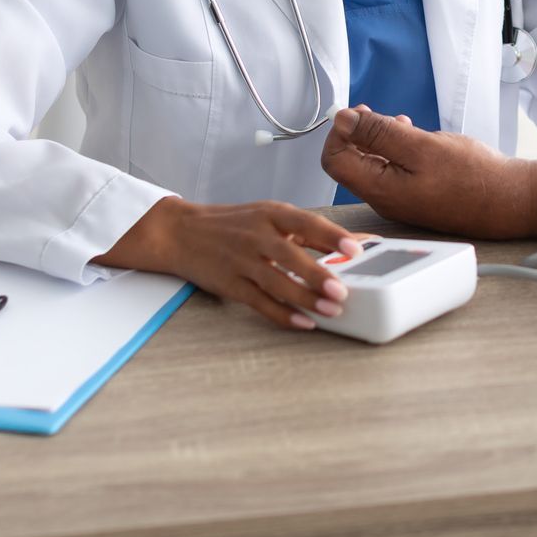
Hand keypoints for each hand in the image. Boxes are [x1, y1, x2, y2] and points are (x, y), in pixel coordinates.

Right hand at [97, 196, 363, 330]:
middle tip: (342, 290)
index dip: (331, 236)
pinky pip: (260, 302)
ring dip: (306, 299)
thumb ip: (310, 231)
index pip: (306, 222)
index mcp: (270, 213)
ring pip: (277, 283)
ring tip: (332, 311)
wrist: (180, 232)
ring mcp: (241, 261)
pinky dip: (283, 315)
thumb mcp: (270, 216)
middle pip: (290, 256)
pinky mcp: (230, 284)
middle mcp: (256, 235)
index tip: (355, 248)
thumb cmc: (235, 224)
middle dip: (317, 275)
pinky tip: (304, 322)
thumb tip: (357, 242)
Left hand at [321, 107, 532, 238]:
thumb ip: (378, 133)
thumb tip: (342, 120)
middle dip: (359, 133)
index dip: (340, 132)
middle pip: (350, 162)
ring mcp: (400, 200)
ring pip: (373, 165)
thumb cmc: (472, 176)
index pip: (334, 160)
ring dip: (379, 139)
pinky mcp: (416, 197)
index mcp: (379, 188)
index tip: (359, 113)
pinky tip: (414, 139)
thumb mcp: (421, 145)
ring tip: (400, 122)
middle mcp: (384, 199)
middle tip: (377, 113)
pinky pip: (393, 172)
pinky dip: (396, 151)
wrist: (510, 200)